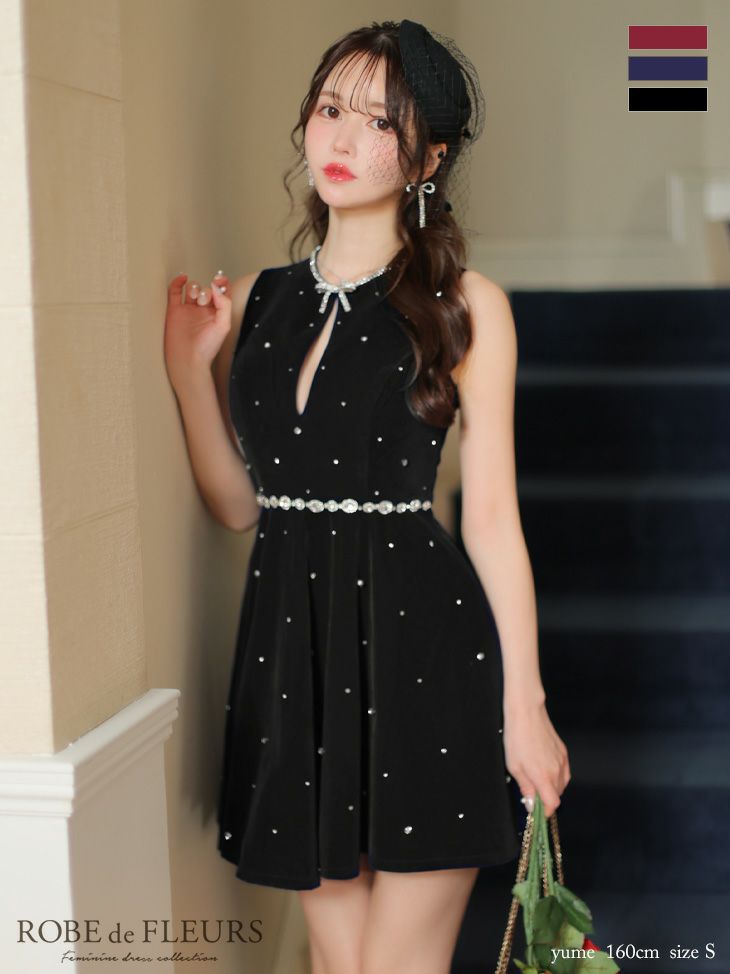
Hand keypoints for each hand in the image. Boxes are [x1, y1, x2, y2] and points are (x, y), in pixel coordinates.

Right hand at [164, 270, 231, 390]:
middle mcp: (203, 311)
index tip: (220, 280)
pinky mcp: (174, 310)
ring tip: (195, 298)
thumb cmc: (206, 348)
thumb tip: (216, 286)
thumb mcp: (223, 325)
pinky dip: (178, 282)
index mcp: (217, 314)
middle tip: (205, 301)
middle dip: (207, 291)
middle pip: (206, 290)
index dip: (222, 284)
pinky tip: (182, 279)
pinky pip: (175, 291)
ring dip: (195, 288)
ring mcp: (188, 310)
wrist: (187, 359)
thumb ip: (224, 304)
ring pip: (192, 289)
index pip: (221, 294)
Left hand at [503, 698, 570, 817]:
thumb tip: (532, 805)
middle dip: (545, 798)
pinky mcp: (563, 752)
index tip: (538, 812)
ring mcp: (562, 761)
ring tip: (536, 778)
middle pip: (557, 795)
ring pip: (562, 784)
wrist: (526, 713)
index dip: (545, 811)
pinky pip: (564, 772)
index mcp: (544, 777)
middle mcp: (557, 771)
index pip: (553, 804)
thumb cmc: (517, 738)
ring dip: (551, 787)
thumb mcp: (514, 767)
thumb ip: (526, 789)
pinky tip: (544, 769)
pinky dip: (556, 776)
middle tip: (531, 792)